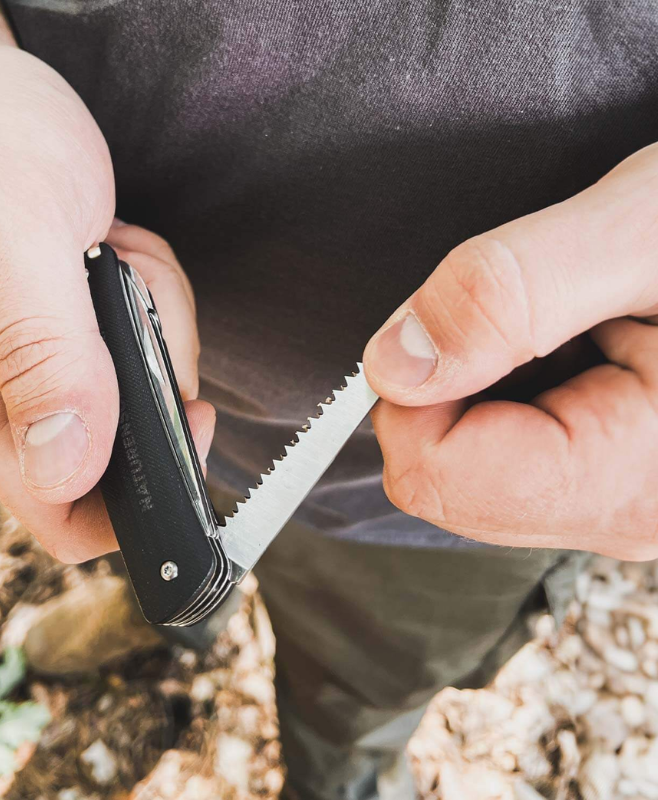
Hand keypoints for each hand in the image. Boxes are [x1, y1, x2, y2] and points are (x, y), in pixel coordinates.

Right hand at [0, 44, 214, 561]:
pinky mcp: (81, 331)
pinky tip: (116, 242)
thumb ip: (38, 351)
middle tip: (129, 283)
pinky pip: (153, 338)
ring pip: (149, 390)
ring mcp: (51, 363)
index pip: (62, 515)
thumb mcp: (10, 231)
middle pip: (125, 452)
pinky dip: (153, 290)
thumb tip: (66, 466)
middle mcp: (14, 393)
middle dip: (157, 377)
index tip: (181, 420)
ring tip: (112, 246)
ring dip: (156, 317)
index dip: (135, 500)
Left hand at [363, 143, 657, 559]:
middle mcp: (627, 518)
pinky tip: (582, 347)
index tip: (459, 314)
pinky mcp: (617, 483)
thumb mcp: (645, 230)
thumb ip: (512, 293)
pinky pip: (508, 458)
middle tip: (538, 313)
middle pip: (445, 479)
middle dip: (457, 384)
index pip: (433, 473)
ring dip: (487, 383)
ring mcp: (622, 506)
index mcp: (631, 481)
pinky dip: (511, 393)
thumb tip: (393, 365)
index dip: (414, 385)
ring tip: (580, 326)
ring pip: (469, 469)